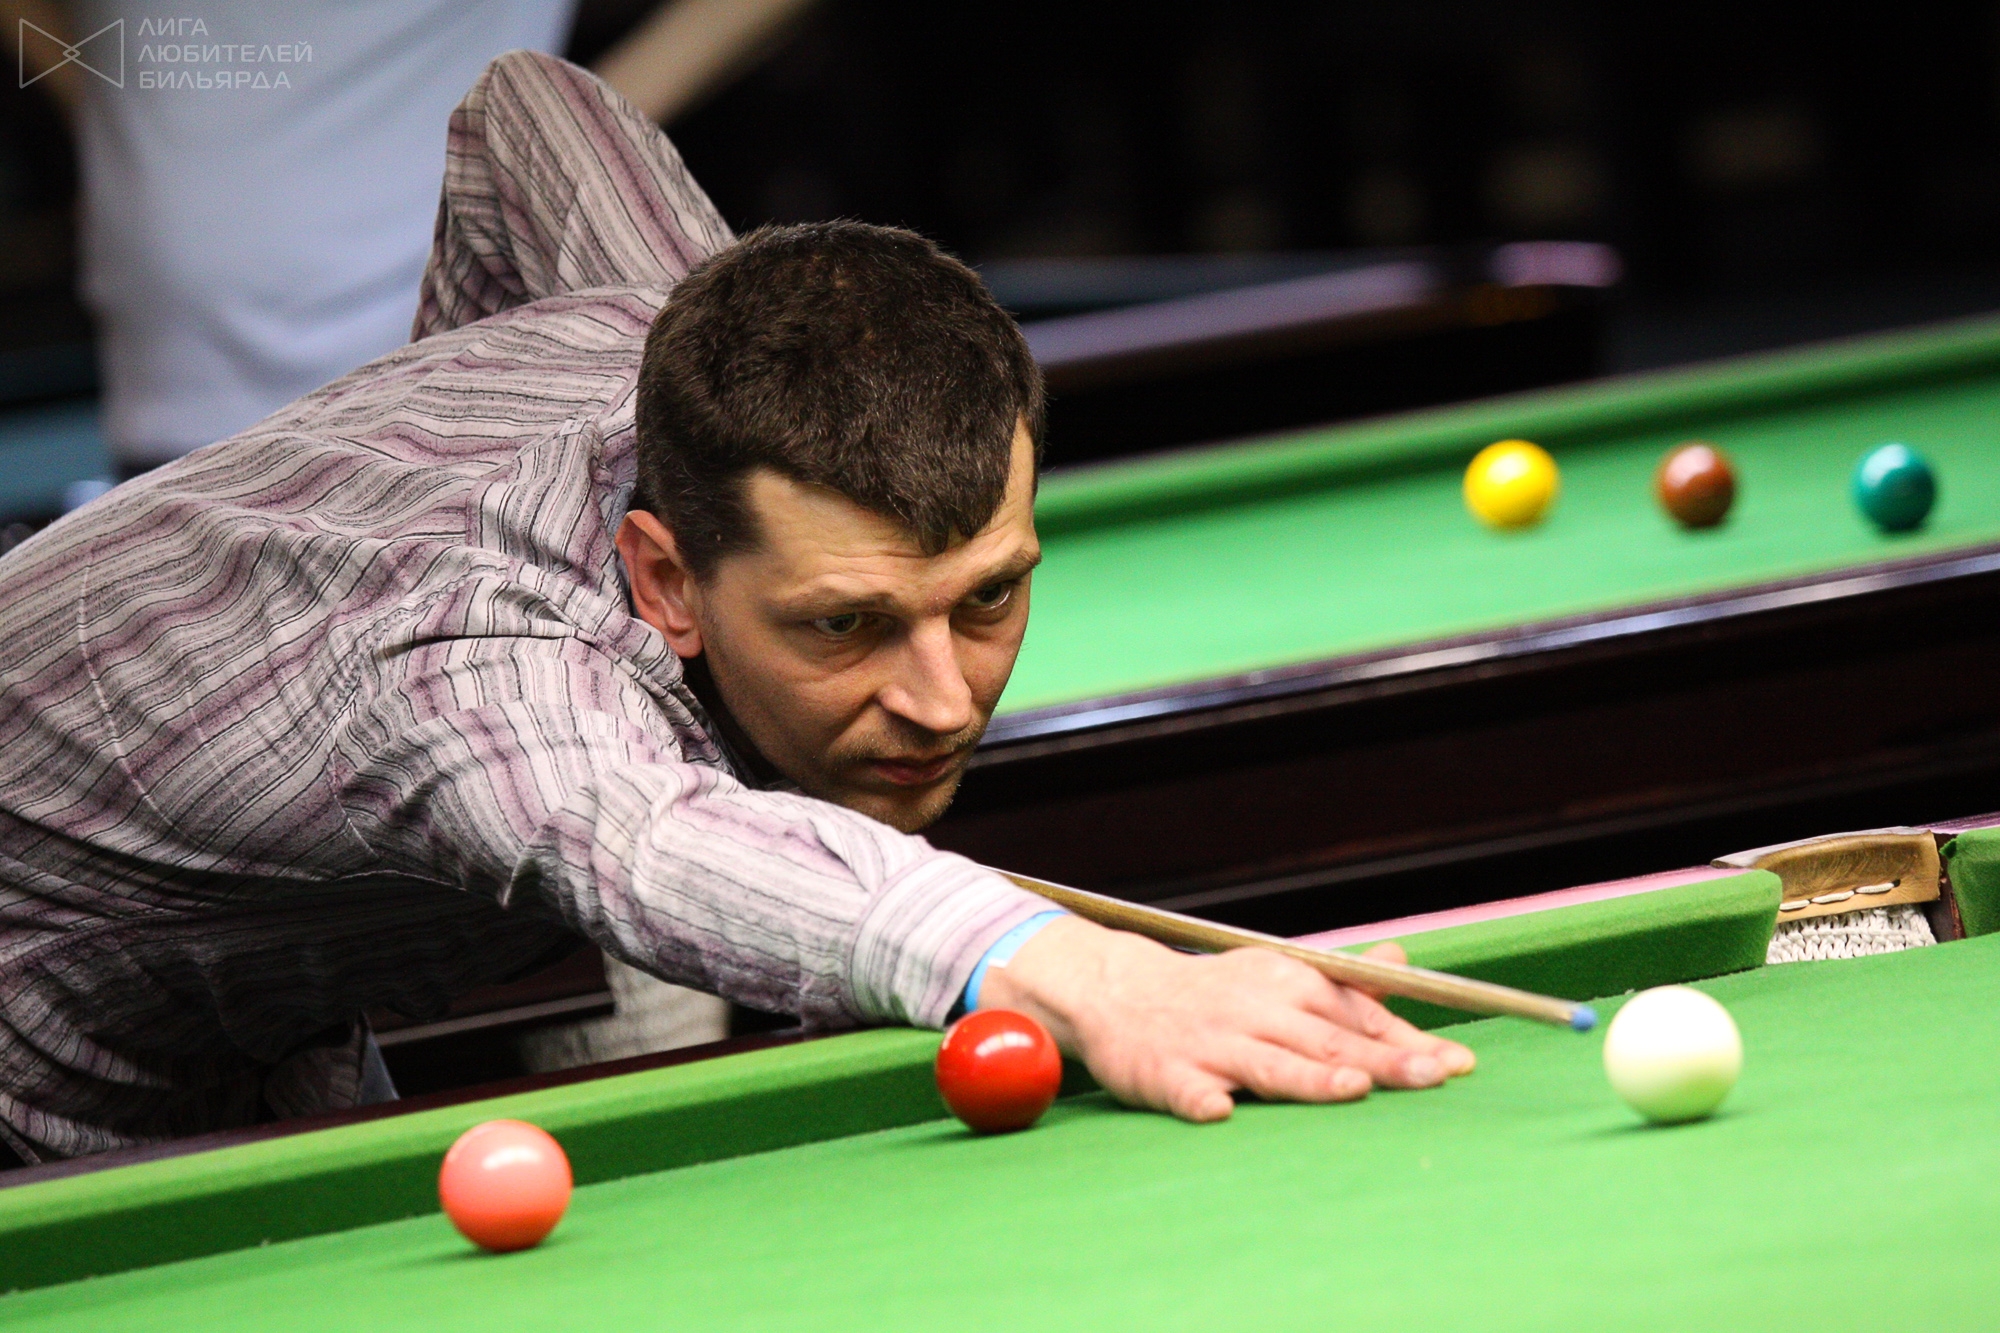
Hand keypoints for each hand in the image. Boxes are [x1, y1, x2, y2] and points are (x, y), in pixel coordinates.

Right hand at [976, 916, 1475, 1122]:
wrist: (1117, 990)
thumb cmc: (1214, 993)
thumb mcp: (1277, 974)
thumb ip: (1343, 983)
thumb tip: (1403, 964)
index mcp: (1287, 984)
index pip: (1358, 1014)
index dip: (1408, 1039)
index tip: (1458, 1062)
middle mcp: (1256, 1010)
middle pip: (1327, 1040)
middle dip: (1383, 1060)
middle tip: (1435, 1077)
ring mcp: (1211, 1044)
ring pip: (1268, 1063)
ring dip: (1309, 1076)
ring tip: (1351, 1089)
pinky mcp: (1167, 1073)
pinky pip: (1187, 1089)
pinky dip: (1203, 1099)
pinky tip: (1220, 1112)